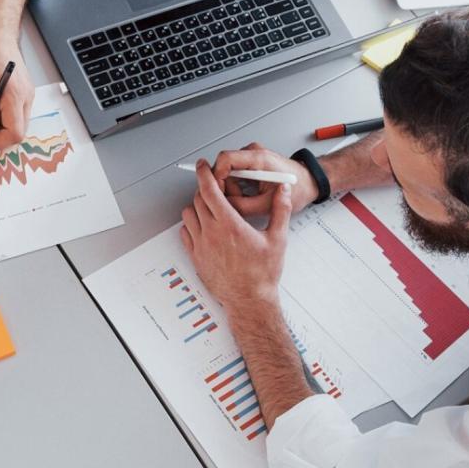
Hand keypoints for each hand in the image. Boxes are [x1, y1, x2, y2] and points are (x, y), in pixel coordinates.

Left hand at [180, 159, 291, 314]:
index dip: (204, 174)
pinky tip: (204, 227)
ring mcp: (201, 246)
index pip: (209, 190)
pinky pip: (184, 232)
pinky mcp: (195, 258)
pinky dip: (191, 225)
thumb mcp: (278, 239)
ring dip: (197, 206)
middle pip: (197, 199)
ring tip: (210, 208)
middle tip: (214, 188)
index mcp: (230, 225)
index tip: (203, 166)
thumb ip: (281, 210)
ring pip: (188, 214)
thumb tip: (284, 190)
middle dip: (204, 189)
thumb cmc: (263, 274)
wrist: (250, 301)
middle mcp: (211, 233)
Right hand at [211, 143, 318, 217]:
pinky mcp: (250, 162)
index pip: (225, 159)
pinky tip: (248, 195)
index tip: (218, 192)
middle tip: (238, 200)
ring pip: (227, 172)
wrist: (309, 182)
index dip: (217, 177)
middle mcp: (253, 152)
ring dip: (232, 188)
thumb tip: (223, 208)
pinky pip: (233, 174)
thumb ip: (243, 206)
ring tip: (247, 199)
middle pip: (223, 166)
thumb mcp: (268, 204)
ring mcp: (251, 156)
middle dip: (225, 187)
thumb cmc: (297, 189)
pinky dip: (236, 186)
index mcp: (259, 158)